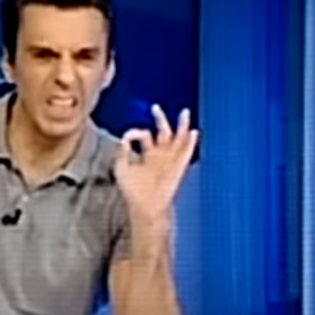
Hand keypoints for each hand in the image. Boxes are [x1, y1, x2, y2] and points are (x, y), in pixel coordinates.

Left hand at [115, 105, 198, 221]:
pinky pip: (186, 152)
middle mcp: (160, 156)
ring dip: (181, 126)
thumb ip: (122, 149)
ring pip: (178, 139)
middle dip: (160, 120)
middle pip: (163, 134)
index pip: (144, 136)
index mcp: (147, 156)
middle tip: (156, 108)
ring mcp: (170, 161)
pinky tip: (193, 132)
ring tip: (184, 113)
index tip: (130, 136)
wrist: (146, 206)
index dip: (135, 132)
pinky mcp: (178, 167)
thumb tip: (125, 136)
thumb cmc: (133, 191)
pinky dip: (190, 142)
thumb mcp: (121, 166)